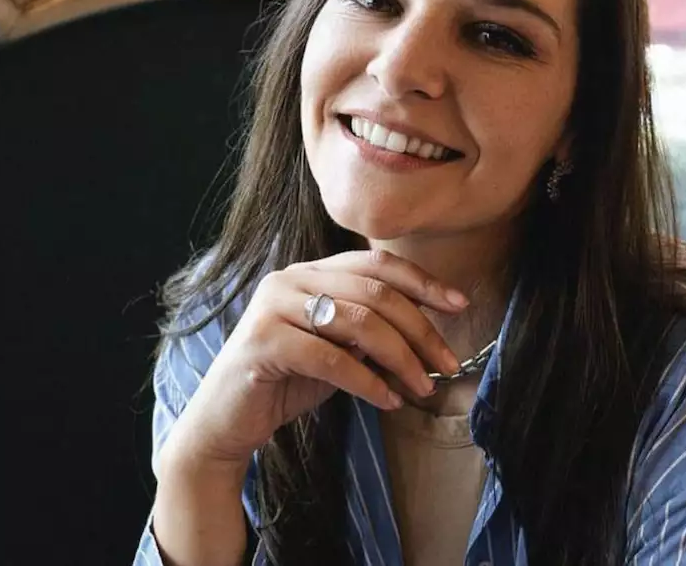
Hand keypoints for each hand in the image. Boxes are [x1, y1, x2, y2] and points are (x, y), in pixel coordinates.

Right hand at [162, 249, 467, 472]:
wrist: (226, 420)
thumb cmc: (287, 381)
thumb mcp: (338, 349)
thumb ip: (371, 331)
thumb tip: (430, 335)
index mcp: (310, 271)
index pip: (376, 264)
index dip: (422, 281)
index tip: (459, 305)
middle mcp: (290, 278)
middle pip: (375, 294)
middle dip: (420, 330)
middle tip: (448, 364)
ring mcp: (273, 307)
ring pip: (359, 323)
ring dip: (401, 358)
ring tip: (423, 387)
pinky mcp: (264, 344)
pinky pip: (332, 359)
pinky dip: (369, 382)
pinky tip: (389, 400)